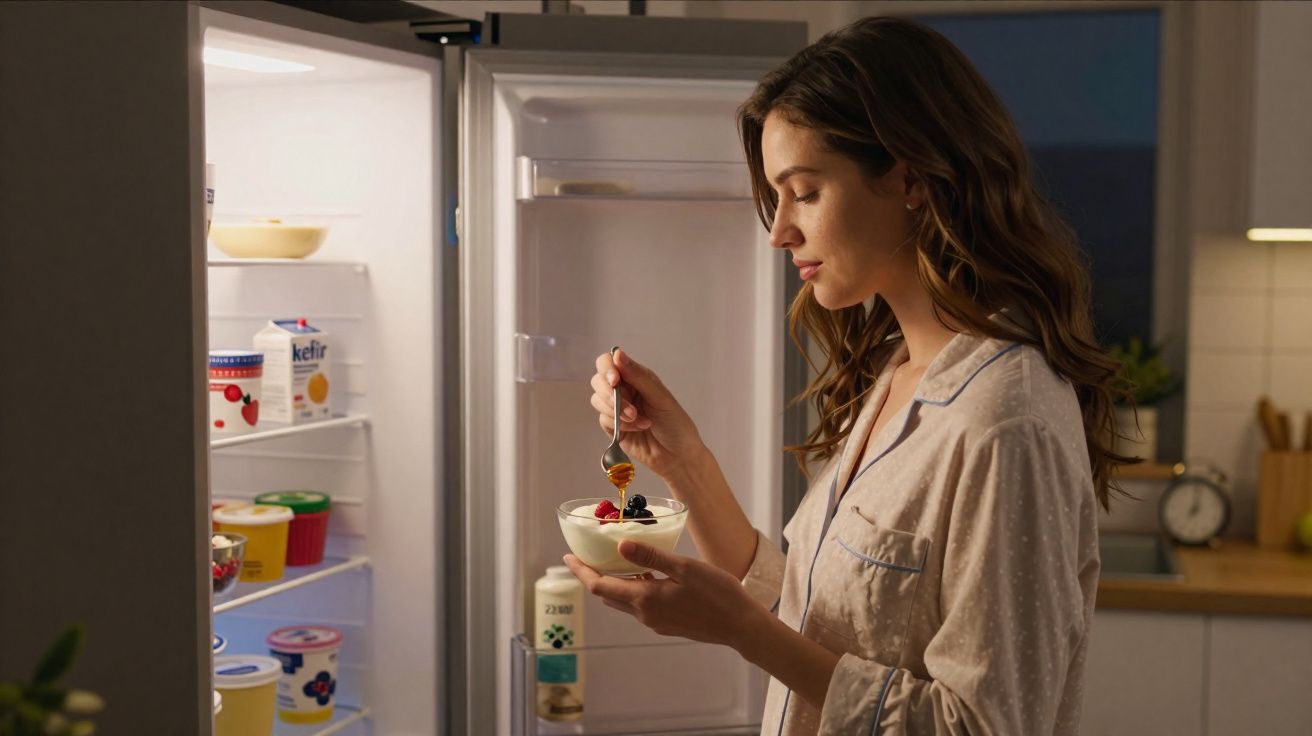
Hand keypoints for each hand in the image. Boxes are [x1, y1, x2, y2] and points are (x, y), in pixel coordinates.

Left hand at [563, 540, 764, 648]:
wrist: (741, 626)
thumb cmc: (718, 594)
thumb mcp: (685, 568)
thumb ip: (651, 556)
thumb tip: (620, 545)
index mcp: (645, 599)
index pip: (600, 586)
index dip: (581, 572)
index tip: (568, 557)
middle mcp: (645, 614)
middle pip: (608, 595)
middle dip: (594, 576)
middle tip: (586, 556)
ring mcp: (656, 622)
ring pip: (624, 601)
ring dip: (614, 583)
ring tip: (613, 561)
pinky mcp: (668, 624)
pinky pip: (641, 606)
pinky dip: (634, 589)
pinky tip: (645, 575)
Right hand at [590, 349, 705, 480]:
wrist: (678, 457)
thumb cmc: (676, 424)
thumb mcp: (660, 397)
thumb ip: (638, 376)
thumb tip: (617, 354)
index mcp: (637, 377)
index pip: (610, 362)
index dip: (607, 369)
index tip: (614, 381)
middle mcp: (625, 390)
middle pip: (598, 381)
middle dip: (610, 394)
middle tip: (630, 409)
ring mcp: (617, 409)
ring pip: (597, 401)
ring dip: (617, 411)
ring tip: (640, 420)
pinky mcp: (613, 427)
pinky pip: (603, 419)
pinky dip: (620, 424)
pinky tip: (638, 428)